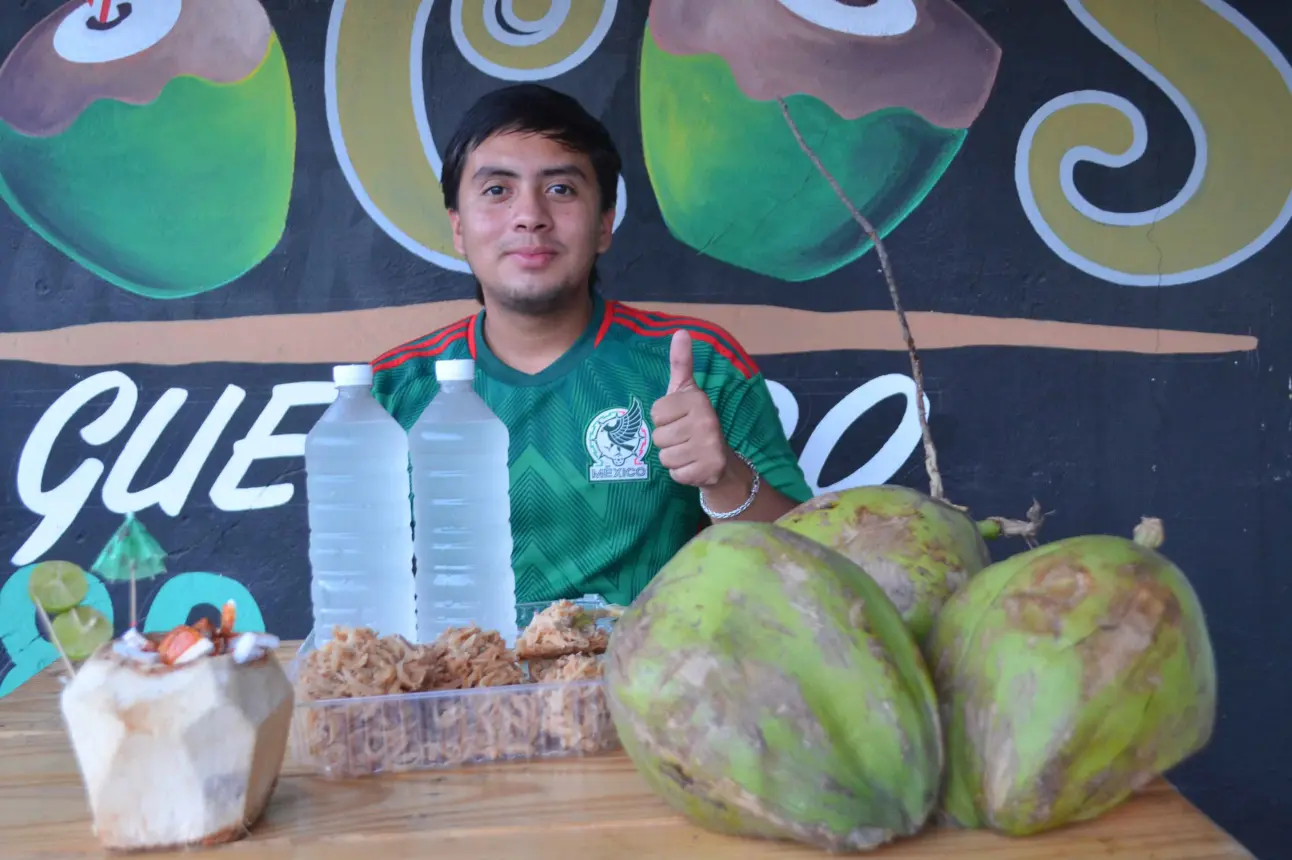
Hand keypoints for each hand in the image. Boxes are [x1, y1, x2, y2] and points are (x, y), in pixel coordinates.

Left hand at [650, 330, 732, 487]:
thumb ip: (681, 363)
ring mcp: (709, 447)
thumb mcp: (686, 392)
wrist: (722, 461)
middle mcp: (706, 420)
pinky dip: (680, 474)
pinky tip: (693, 466)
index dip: (663, 419)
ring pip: (665, 457)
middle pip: (658, 437)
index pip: (656, 412)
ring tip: (688, 452)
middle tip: (685, 439)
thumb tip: (680, 331)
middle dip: (667, 441)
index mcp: (697, 399)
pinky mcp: (708, 470)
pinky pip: (675, 474)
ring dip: (673, 458)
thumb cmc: (695, 422)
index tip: (679, 419)